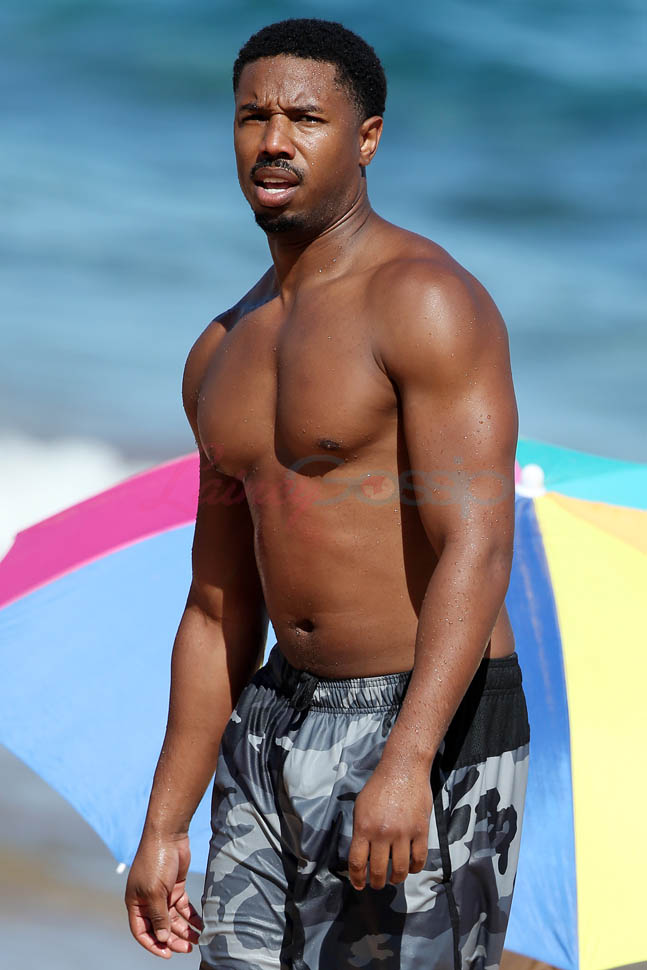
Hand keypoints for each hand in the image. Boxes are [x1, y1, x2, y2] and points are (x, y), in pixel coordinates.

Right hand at [125, 832, 202, 958]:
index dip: (153, 944)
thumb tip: (162, 939)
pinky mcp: (176, 886)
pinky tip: (200, 925)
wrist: (168, 835)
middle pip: (159, 927)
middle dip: (172, 939)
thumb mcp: (155, 892)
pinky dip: (190, 916)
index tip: (167, 954)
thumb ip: (159, 917)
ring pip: (172, 919)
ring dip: (183, 930)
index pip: (142, 932)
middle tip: (187, 949)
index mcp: (136, 903)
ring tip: (197, 940)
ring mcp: (163, 893)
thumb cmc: (155, 861)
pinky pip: (183, 907)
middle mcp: (148, 901)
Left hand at [348, 762, 432, 890]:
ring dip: (396, 879)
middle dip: (377, 883)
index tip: (359, 885)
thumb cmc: (379, 786)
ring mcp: (403, 833)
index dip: (357, 879)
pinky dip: (415, 869)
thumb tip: (362, 854)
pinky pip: (419, 859)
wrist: (403, 769)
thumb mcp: (360, 806)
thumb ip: (360, 830)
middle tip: (378, 884)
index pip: (358, 862)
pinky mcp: (421, 831)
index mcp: (364, 827)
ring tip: (394, 878)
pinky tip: (411, 868)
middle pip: (379, 870)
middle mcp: (383, 833)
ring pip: (401, 869)